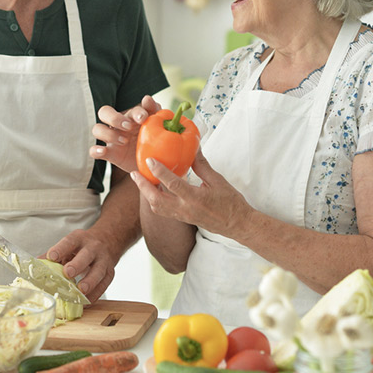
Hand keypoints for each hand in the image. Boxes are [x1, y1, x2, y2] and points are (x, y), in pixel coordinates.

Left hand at [45, 228, 115, 303]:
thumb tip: (36, 266)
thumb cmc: (82, 247)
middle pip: (86, 255)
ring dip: (90, 281)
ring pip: (99, 271)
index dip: (60, 249)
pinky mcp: (110, 273)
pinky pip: (104, 285)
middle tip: (67, 273)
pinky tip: (86, 301)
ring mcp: (104, 260)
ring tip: (81, 290)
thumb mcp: (69, 245)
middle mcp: (93, 248)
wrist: (107, 241)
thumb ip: (54, 255)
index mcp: (79, 239)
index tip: (51, 256)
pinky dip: (95, 294)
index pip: (69, 242)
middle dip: (77, 264)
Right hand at [90, 94, 159, 172]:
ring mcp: (112, 139)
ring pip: (97, 129)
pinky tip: (102, 151)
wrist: (154, 164)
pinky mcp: (109, 154)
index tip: (144, 118)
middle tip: (128, 126)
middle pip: (105, 112)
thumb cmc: (156, 142)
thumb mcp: (159, 127)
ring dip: (108, 133)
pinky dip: (95, 150)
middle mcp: (119, 125)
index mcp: (132, 117)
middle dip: (115, 118)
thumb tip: (147, 98)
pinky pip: (93, 150)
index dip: (136, 112)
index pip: (129, 109)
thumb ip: (155, 112)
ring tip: (123, 141)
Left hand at [131, 149, 249, 237]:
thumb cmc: (231, 203)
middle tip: (134, 173)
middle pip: (156, 200)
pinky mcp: (183, 219)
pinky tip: (154, 190)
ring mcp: (183, 216)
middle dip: (143, 186)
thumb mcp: (218, 180)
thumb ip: (202, 165)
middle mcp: (186, 209)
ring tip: (141, 180)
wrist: (238, 224)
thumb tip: (193, 148)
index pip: (172, 184)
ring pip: (157, 207)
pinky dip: (155, 200)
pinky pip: (163, 211)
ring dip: (147, 194)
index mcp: (196, 198)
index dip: (159, 171)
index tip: (149, 160)